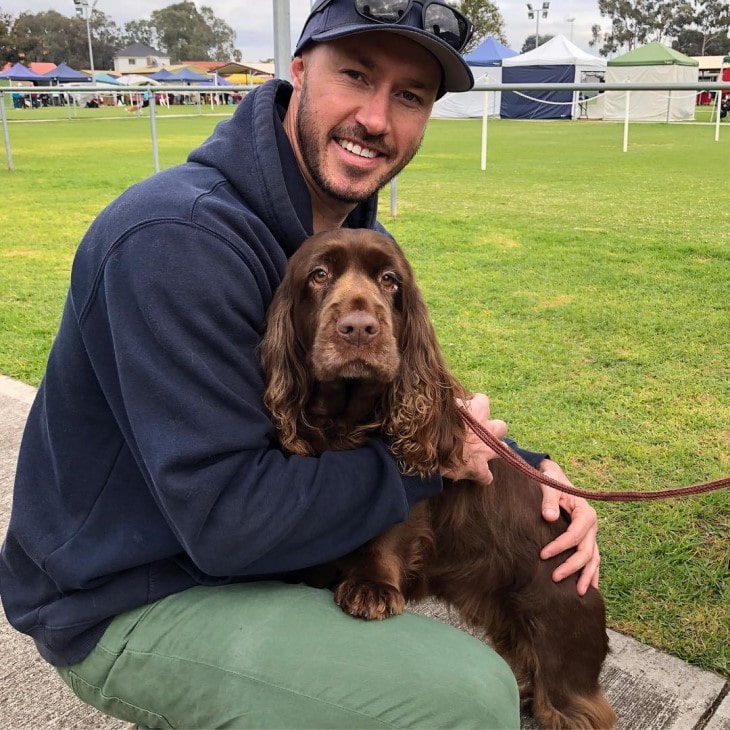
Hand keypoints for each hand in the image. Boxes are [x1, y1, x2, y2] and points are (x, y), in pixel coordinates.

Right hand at [441, 394, 506, 485]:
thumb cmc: (434, 423)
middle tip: (476, 432)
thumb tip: (450, 400)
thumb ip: (451, 402)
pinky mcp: (478, 468)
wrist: (431, 448)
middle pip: (500, 426)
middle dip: (491, 429)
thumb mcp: (442, 405)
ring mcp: (486, 450)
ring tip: (482, 452)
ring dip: (494, 450)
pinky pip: (486, 476)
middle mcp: (486, 429)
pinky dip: (481, 477)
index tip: (464, 408)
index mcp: (477, 410)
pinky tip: (476, 477)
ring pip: (502, 449)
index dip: (475, 404)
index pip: (482, 400)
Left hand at [538, 459, 599, 595]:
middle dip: (572, 567)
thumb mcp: (549, 485)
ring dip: (587, 576)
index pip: (575, 535)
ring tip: (580, 594)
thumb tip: (549, 517)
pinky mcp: (586, 539)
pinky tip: (589, 588)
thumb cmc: (551, 480)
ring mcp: (591, 534)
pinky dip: (591, 573)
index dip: (560, 546)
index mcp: (585, 513)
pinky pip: (592, 559)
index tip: (543, 554)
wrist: (554, 476)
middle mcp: (592, 526)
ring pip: (593, 559)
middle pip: (586, 551)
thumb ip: (549, 499)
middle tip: (555, 578)